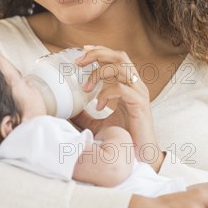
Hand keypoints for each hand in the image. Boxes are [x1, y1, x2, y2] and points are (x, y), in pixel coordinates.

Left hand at [71, 45, 164, 170]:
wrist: (141, 157)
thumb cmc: (124, 139)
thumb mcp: (99, 124)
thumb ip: (85, 114)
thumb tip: (66, 109)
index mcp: (128, 85)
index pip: (117, 58)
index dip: (100, 50)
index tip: (82, 50)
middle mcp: (136, 85)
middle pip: (120, 56)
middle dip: (98, 54)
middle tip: (79, 61)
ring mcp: (139, 93)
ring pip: (122, 67)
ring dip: (100, 73)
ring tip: (86, 88)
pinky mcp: (140, 104)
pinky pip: (122, 89)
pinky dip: (107, 93)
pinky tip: (98, 106)